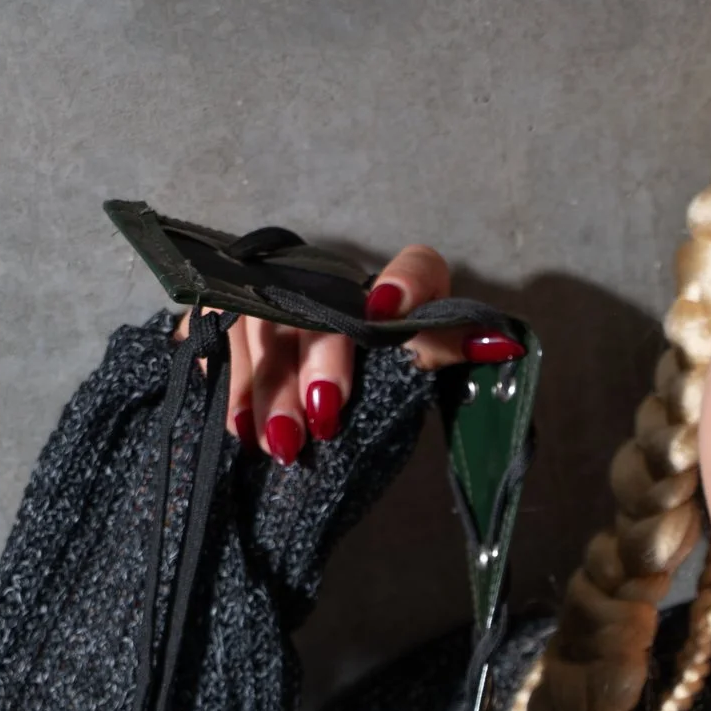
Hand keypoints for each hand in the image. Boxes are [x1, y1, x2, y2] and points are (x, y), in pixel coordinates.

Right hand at [182, 243, 507, 463]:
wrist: (303, 399)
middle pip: (317, 304)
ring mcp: (268, 293)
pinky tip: (227, 418)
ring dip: (264, 386)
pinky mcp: (222, 314)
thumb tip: (503, 344)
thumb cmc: (371, 389)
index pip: (414, 269)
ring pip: (258, 324)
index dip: (404, 286)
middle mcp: (331, 282)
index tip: (386, 313)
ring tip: (274, 442)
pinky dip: (220, 379)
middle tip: (323, 416)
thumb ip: (442, 352)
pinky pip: (208, 334)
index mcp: (395, 295)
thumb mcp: (410, 375)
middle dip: (317, 360)